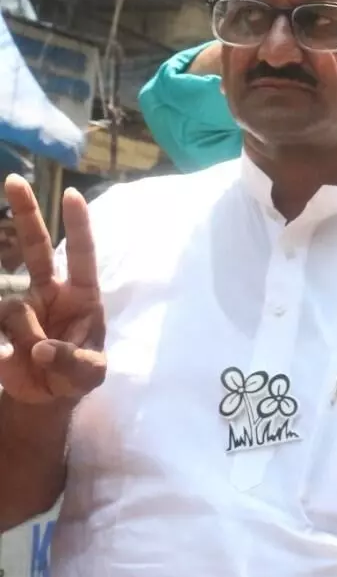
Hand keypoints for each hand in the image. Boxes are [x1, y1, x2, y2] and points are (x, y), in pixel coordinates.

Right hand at [0, 177, 105, 404]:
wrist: (47, 397)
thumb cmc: (78, 375)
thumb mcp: (89, 374)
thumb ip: (72, 363)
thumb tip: (43, 349)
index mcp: (82, 296)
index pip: (81, 255)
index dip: (77, 226)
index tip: (72, 195)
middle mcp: (50, 292)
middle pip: (36, 247)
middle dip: (27, 214)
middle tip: (15, 180)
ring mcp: (21, 305)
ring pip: (13, 308)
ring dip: (26, 339)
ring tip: (38, 360)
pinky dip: (3, 348)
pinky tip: (11, 358)